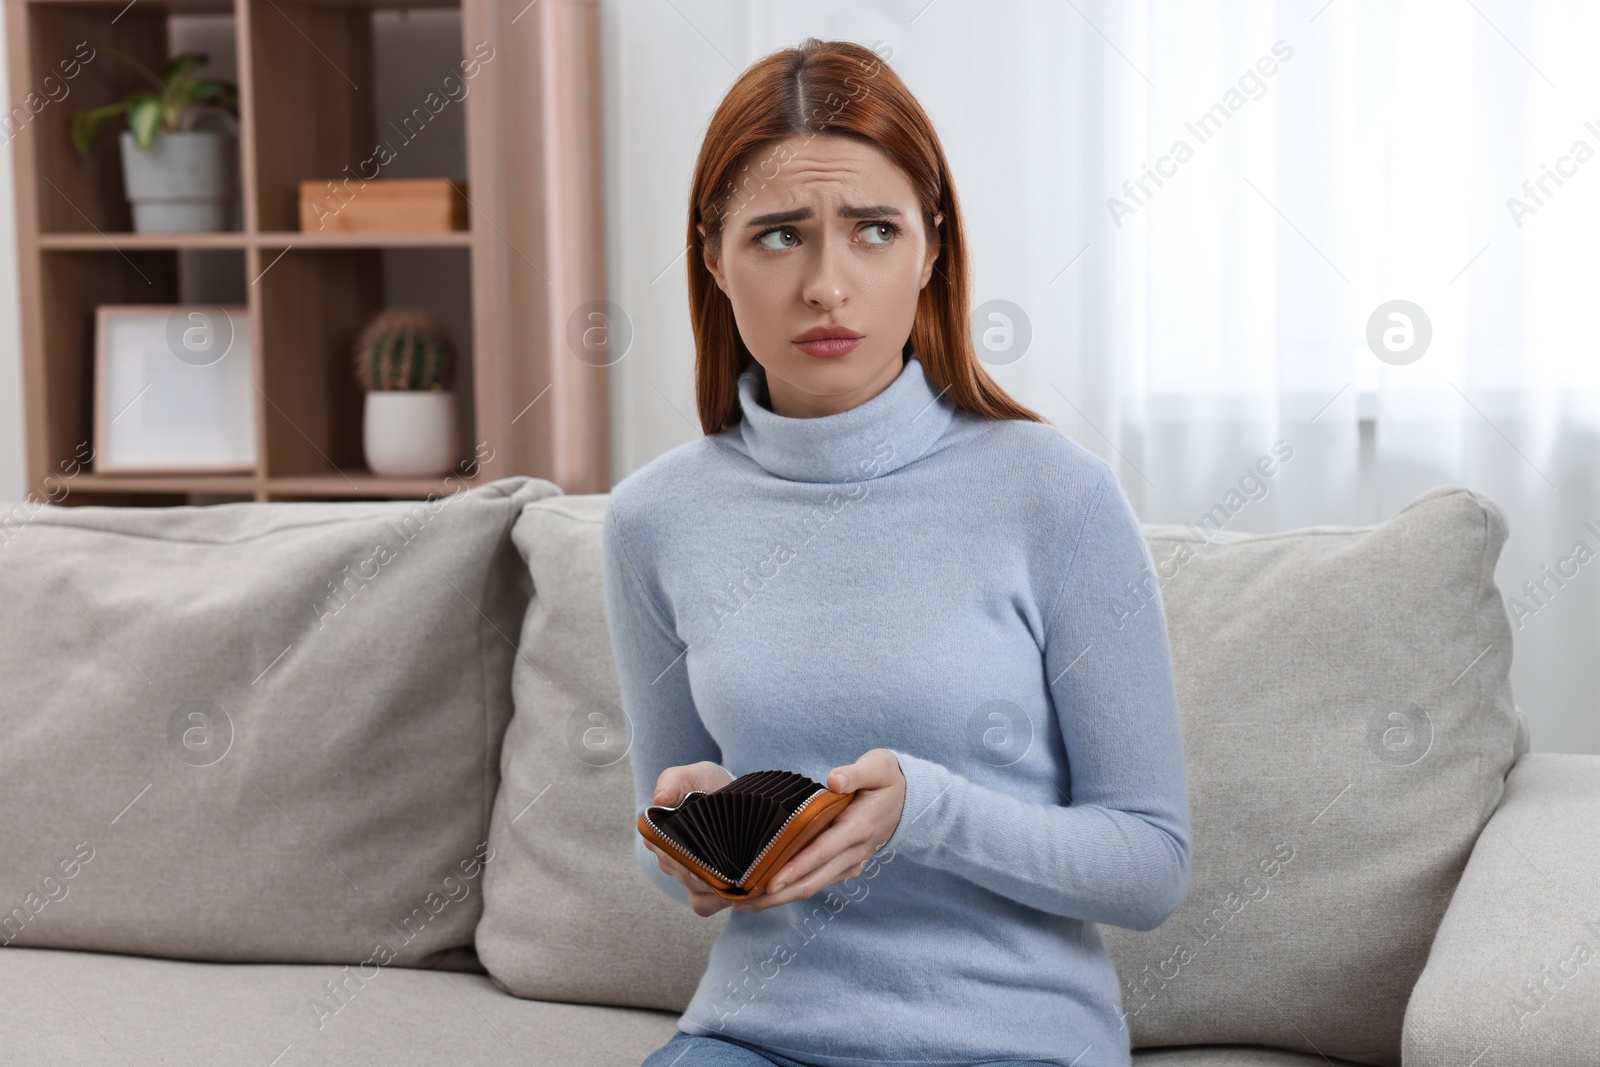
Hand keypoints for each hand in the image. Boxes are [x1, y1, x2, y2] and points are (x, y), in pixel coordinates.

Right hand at [645, 760, 735, 916]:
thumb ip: (673, 781)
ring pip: (694, 891)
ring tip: (740, 874)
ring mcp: (684, 877)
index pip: (660, 846)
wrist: (733, 798)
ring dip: (716, 886)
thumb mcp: (693, 774)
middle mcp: (667, 857)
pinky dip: (720, 900)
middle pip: (682, 872)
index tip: (705, 845)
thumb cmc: (706, 785)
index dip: (681, 849)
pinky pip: (702, 905)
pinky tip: (738, 888)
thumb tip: (660, 799)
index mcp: (658, 831)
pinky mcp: (702, 891)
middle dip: (706, 869)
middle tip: (733, 861)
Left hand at [729, 748, 904, 914]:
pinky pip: (817, 882)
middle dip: (777, 896)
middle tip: (742, 902)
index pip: (821, 853)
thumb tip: (834, 780)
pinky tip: (768, 893)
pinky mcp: (846, 866)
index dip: (795, 869)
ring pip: (813, 886)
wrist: (910, 800)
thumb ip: (855, 773)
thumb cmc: (887, 780)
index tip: (769, 882)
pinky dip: (792, 890)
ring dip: (780, 898)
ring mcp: (851, 863)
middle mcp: (854, 852)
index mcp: (858, 828)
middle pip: (812, 881)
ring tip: (745, 902)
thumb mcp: (878, 767)